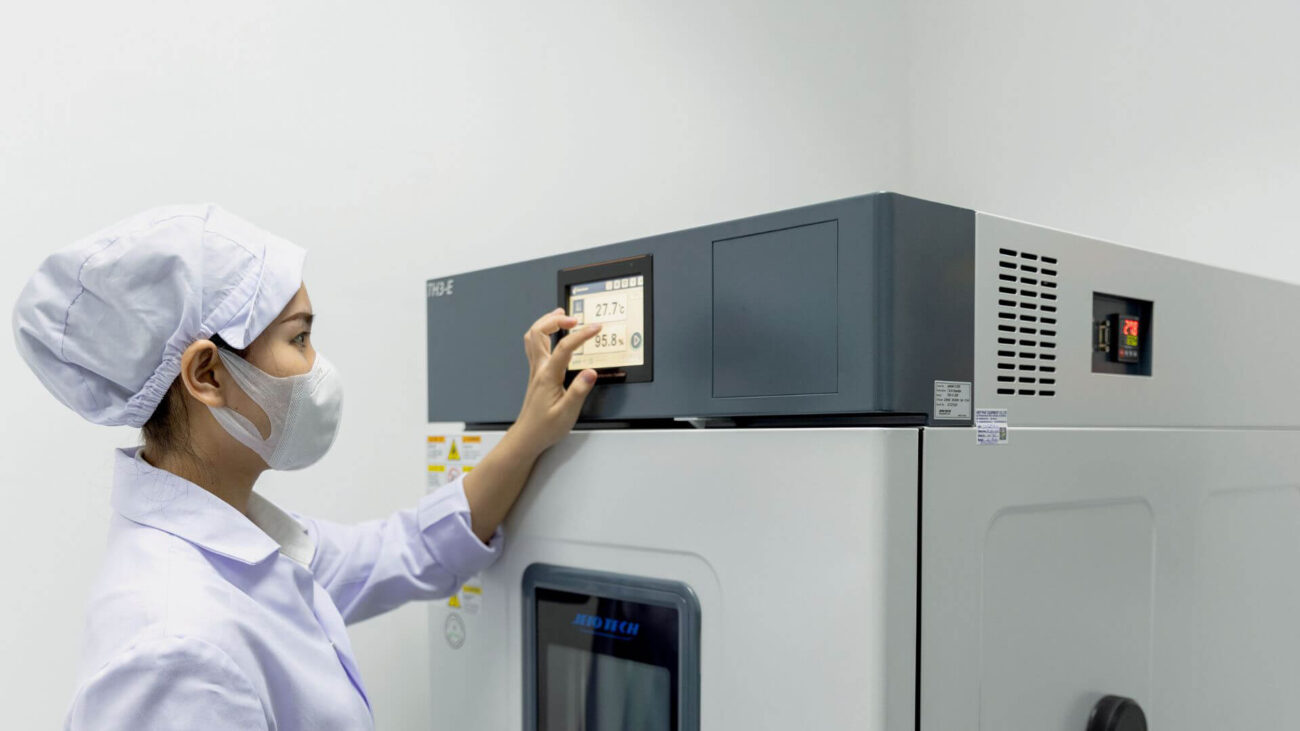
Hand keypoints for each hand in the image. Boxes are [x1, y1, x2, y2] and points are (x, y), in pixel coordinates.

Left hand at [510, 308, 601, 455]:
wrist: (527, 437)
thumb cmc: (545, 427)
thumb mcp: (567, 413)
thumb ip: (579, 391)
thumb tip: (590, 373)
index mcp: (548, 376)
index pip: (565, 347)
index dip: (581, 334)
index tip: (596, 328)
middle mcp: (539, 369)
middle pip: (539, 332)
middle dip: (556, 320)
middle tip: (574, 319)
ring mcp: (535, 370)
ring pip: (533, 337)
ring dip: (546, 322)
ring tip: (560, 315)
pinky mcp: (536, 374)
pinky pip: (533, 345)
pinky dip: (542, 333)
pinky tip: (551, 334)